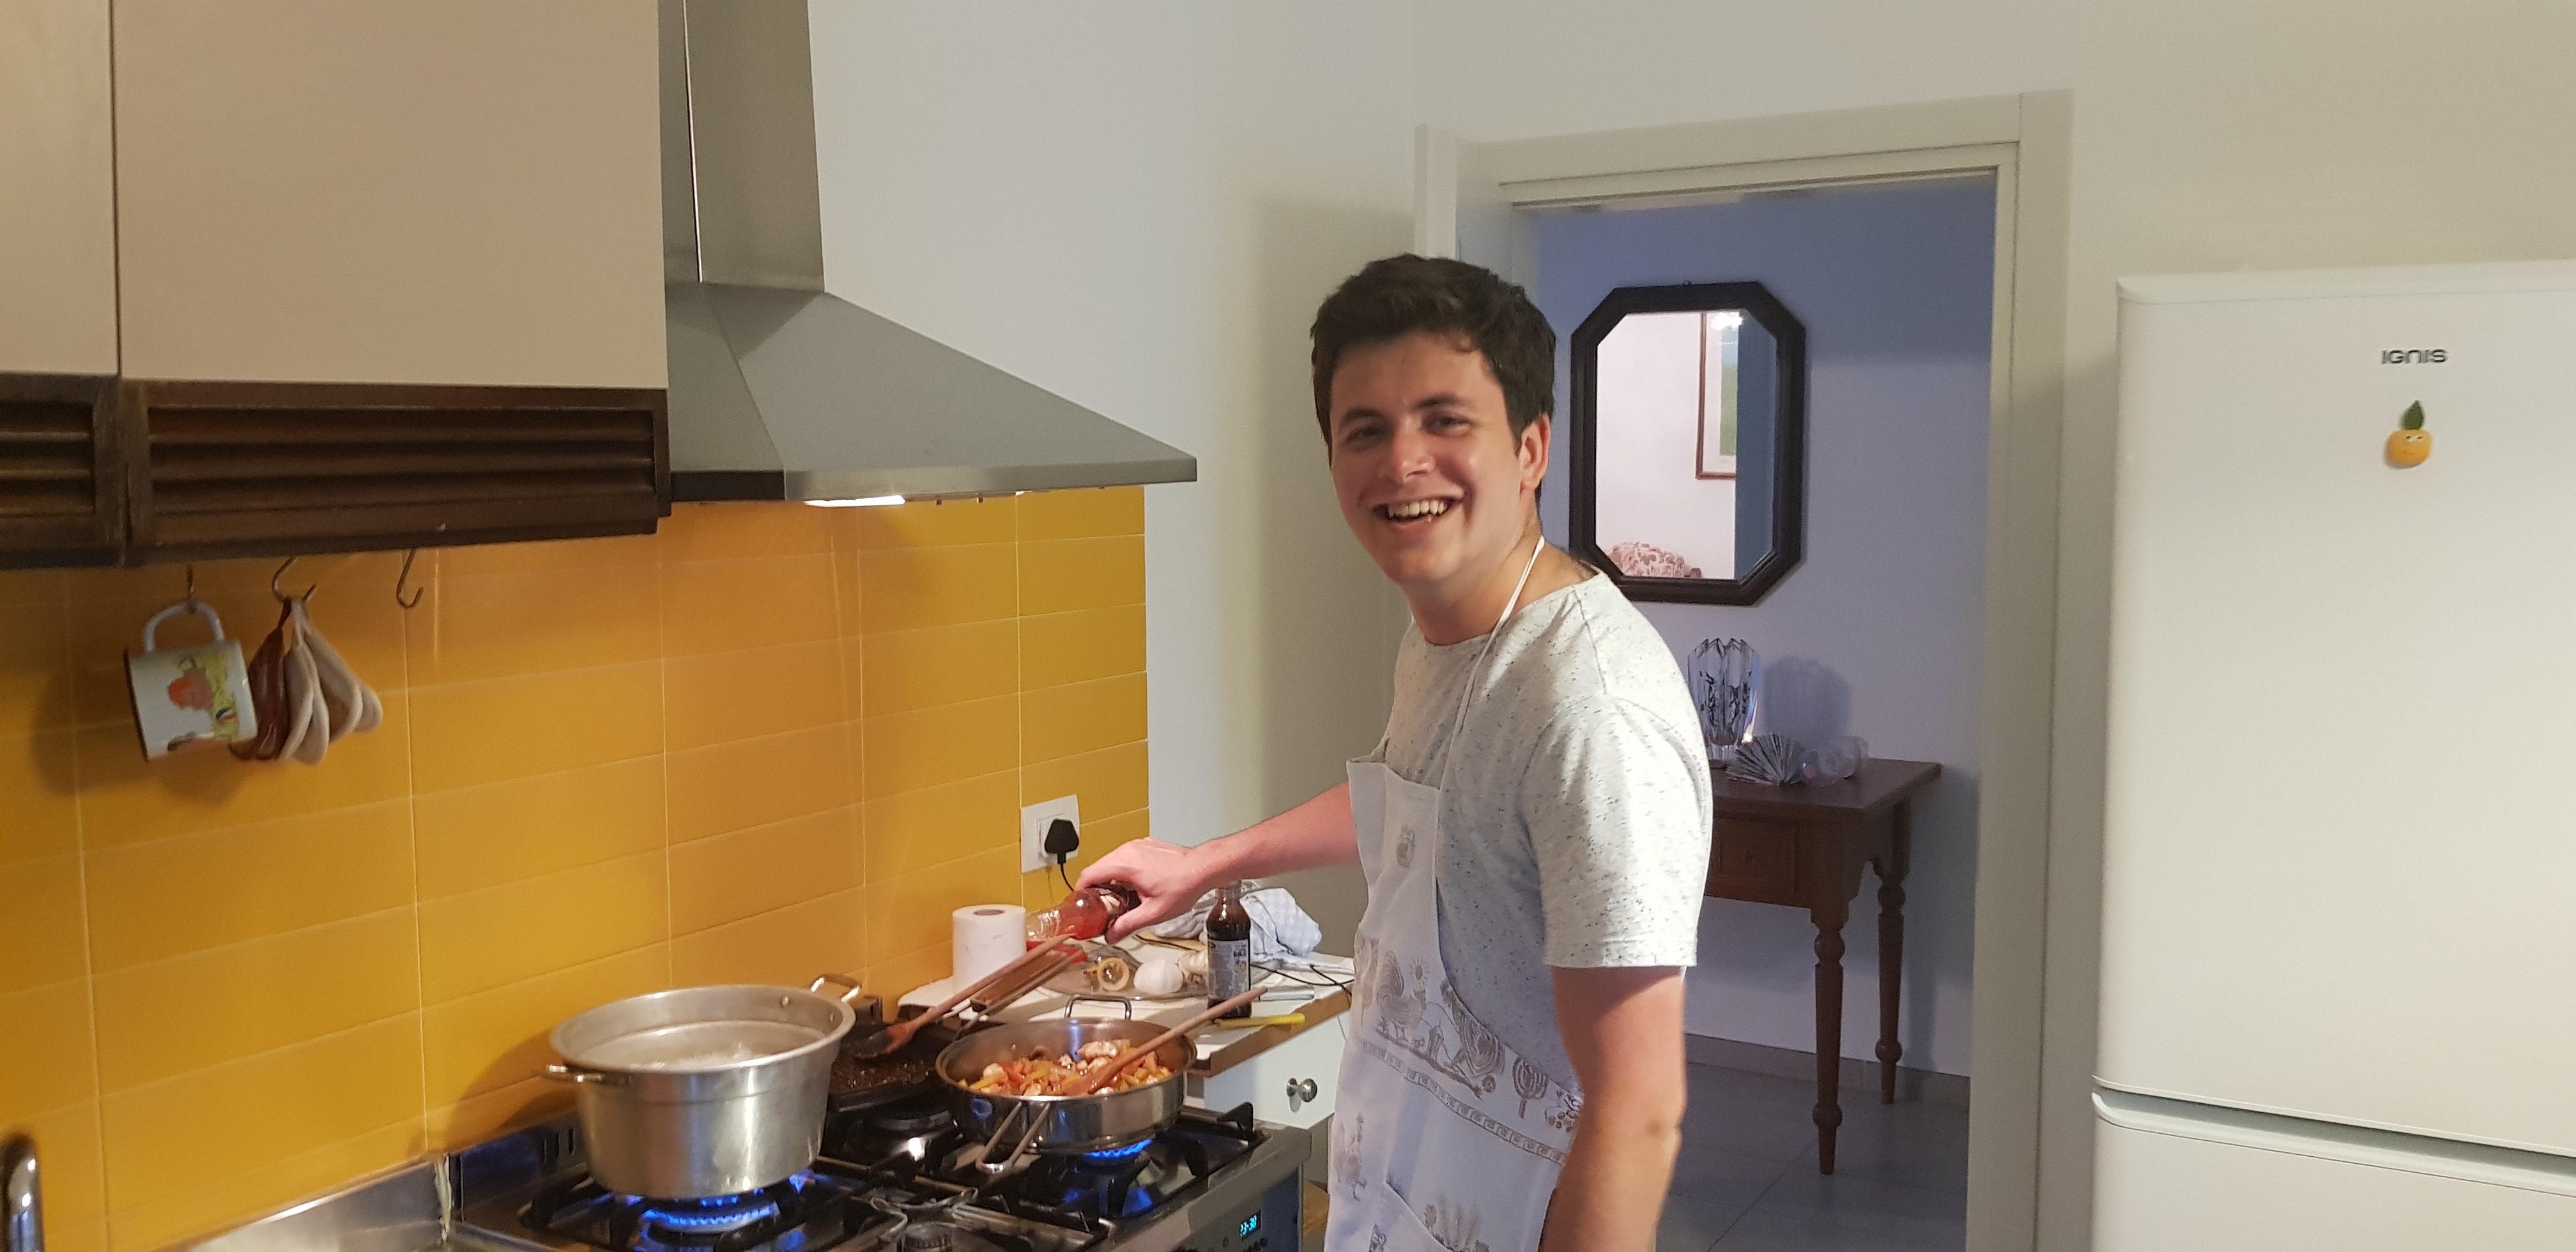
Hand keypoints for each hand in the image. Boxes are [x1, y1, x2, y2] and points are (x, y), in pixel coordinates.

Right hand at [1077, 838, 1214, 941]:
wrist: (1203, 868)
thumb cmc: (1183, 886)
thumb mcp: (1153, 913)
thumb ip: (1127, 925)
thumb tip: (1111, 936)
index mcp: (1124, 864)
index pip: (1088, 875)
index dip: (1080, 892)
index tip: (1081, 905)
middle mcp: (1127, 850)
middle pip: (1098, 868)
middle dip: (1095, 889)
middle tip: (1100, 908)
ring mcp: (1136, 846)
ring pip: (1111, 863)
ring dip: (1110, 880)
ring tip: (1119, 900)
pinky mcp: (1144, 846)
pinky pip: (1124, 858)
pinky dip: (1122, 872)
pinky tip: (1133, 888)